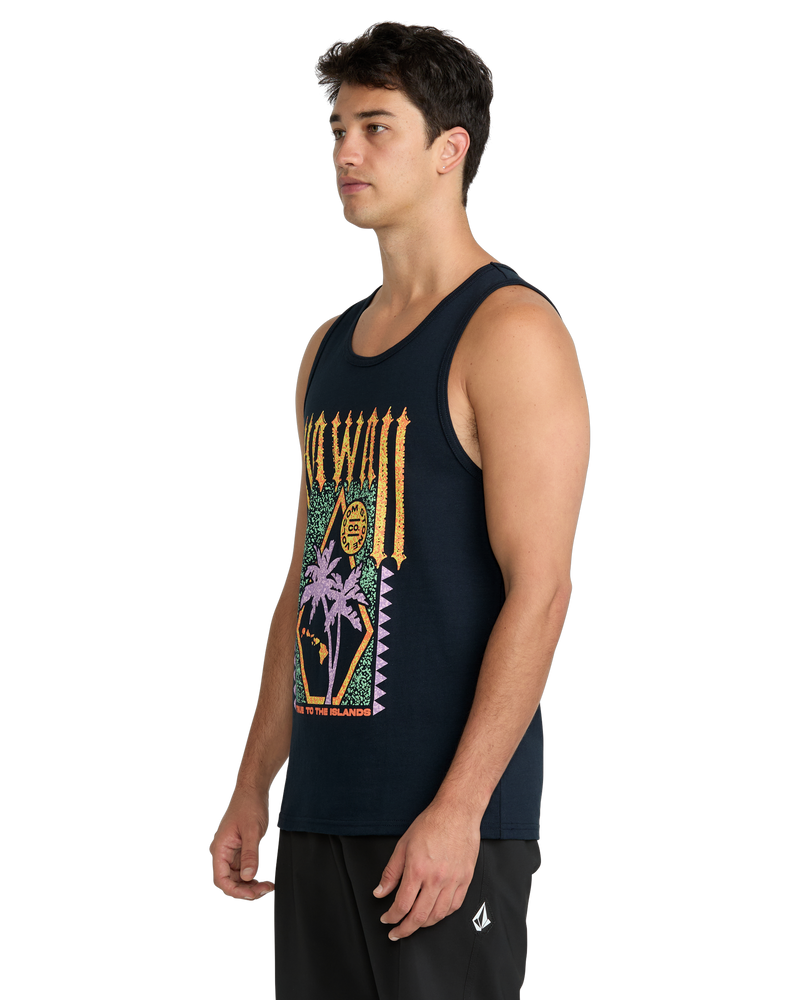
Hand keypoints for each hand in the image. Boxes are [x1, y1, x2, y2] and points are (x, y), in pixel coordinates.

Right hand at [208, 790, 274, 902]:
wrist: (253, 791)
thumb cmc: (248, 805)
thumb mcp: (252, 830)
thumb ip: (250, 854)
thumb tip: (248, 876)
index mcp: (220, 849)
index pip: (221, 878)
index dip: (234, 890)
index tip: (251, 894)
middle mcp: (223, 853)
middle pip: (229, 881)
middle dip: (245, 890)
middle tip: (263, 891)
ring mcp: (232, 853)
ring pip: (237, 878)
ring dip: (250, 886)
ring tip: (267, 887)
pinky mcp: (241, 851)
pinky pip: (244, 869)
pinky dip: (253, 877)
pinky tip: (265, 880)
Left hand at [374, 800, 480, 940]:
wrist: (457, 813)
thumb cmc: (430, 824)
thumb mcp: (403, 845)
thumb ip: (390, 872)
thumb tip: (380, 892)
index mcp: (417, 870)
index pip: (402, 905)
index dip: (391, 917)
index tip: (386, 919)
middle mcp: (436, 879)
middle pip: (419, 916)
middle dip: (405, 929)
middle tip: (397, 933)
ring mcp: (453, 881)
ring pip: (438, 915)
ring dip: (423, 925)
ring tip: (414, 924)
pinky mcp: (465, 879)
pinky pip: (454, 906)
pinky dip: (442, 915)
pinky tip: (435, 914)